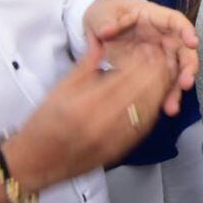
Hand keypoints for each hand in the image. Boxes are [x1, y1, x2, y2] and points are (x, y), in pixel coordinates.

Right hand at [3, 38, 176, 192]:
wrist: (36, 162)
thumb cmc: (44, 123)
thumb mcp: (60, 88)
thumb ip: (86, 64)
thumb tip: (103, 40)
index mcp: (84, 104)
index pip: (123, 77)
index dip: (141, 61)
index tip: (148, 48)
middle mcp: (101, 122)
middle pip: (141, 91)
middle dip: (156, 71)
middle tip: (163, 56)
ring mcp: (113, 139)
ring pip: (148, 108)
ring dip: (161, 87)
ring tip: (166, 72)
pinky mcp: (120, 150)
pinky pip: (145, 126)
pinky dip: (154, 108)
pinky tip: (158, 95)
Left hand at [82, 0, 197, 116]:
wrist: (99, 30)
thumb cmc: (106, 15)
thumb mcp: (102, 14)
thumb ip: (106, 21)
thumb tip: (106, 31)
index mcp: (156, 18)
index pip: (177, 22)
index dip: (187, 31)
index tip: (193, 42)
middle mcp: (165, 38)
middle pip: (184, 51)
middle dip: (188, 68)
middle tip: (186, 83)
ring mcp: (162, 55)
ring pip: (176, 72)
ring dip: (176, 90)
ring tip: (172, 107)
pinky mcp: (154, 71)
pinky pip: (163, 84)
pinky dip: (165, 97)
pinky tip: (164, 109)